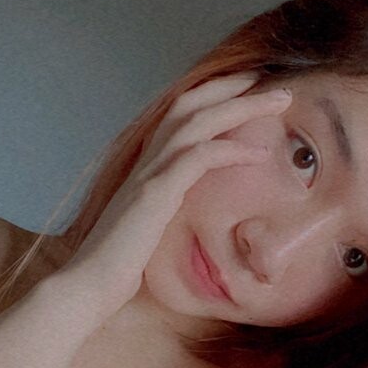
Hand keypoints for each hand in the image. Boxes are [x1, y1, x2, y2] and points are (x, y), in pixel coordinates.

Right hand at [62, 73, 291, 316]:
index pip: (179, 115)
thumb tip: (189, 215)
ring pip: (198, 120)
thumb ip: (166, 211)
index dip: (212, 96)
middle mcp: (146, 161)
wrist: (89, 284)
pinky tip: (259, 153)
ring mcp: (149, 174)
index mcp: (145, 166)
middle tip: (270, 82)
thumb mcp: (149, 228)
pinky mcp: (155, 194)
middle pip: (189, 103)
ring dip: (242, 107)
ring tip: (279, 102)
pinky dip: (231, 150)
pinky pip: (199, 157)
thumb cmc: (118, 265)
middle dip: (231, 87)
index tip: (247, 91)